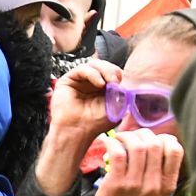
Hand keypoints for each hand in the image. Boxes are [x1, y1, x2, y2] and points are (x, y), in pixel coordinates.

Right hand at [37, 59, 123, 195]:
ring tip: (108, 82)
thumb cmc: (95, 123)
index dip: (117, 73)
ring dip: (104, 70)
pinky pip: (81, 69)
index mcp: (101, 88)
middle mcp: (89, 83)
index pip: (111, 71)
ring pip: (93, 64)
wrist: (78, 131)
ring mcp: (78, 81)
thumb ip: (122, 94)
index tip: (122, 82)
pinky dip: (93, 73)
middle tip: (116, 81)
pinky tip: (99, 83)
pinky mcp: (67, 81)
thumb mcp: (116, 107)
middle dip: (112, 70)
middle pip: (102, 65)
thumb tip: (127, 83)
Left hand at [90, 129, 182, 195]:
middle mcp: (155, 183)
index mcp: (168, 184)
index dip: (164, 138)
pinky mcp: (117, 183)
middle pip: (156, 144)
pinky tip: (109, 142)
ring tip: (120, 138)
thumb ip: (161, 170)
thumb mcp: (157, 190)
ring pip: (138, 147)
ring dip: (127, 136)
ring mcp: (136, 184)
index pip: (175, 151)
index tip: (151, 138)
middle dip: (143, 134)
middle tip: (132, 135)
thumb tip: (157, 140)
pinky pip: (118, 154)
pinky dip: (113, 143)